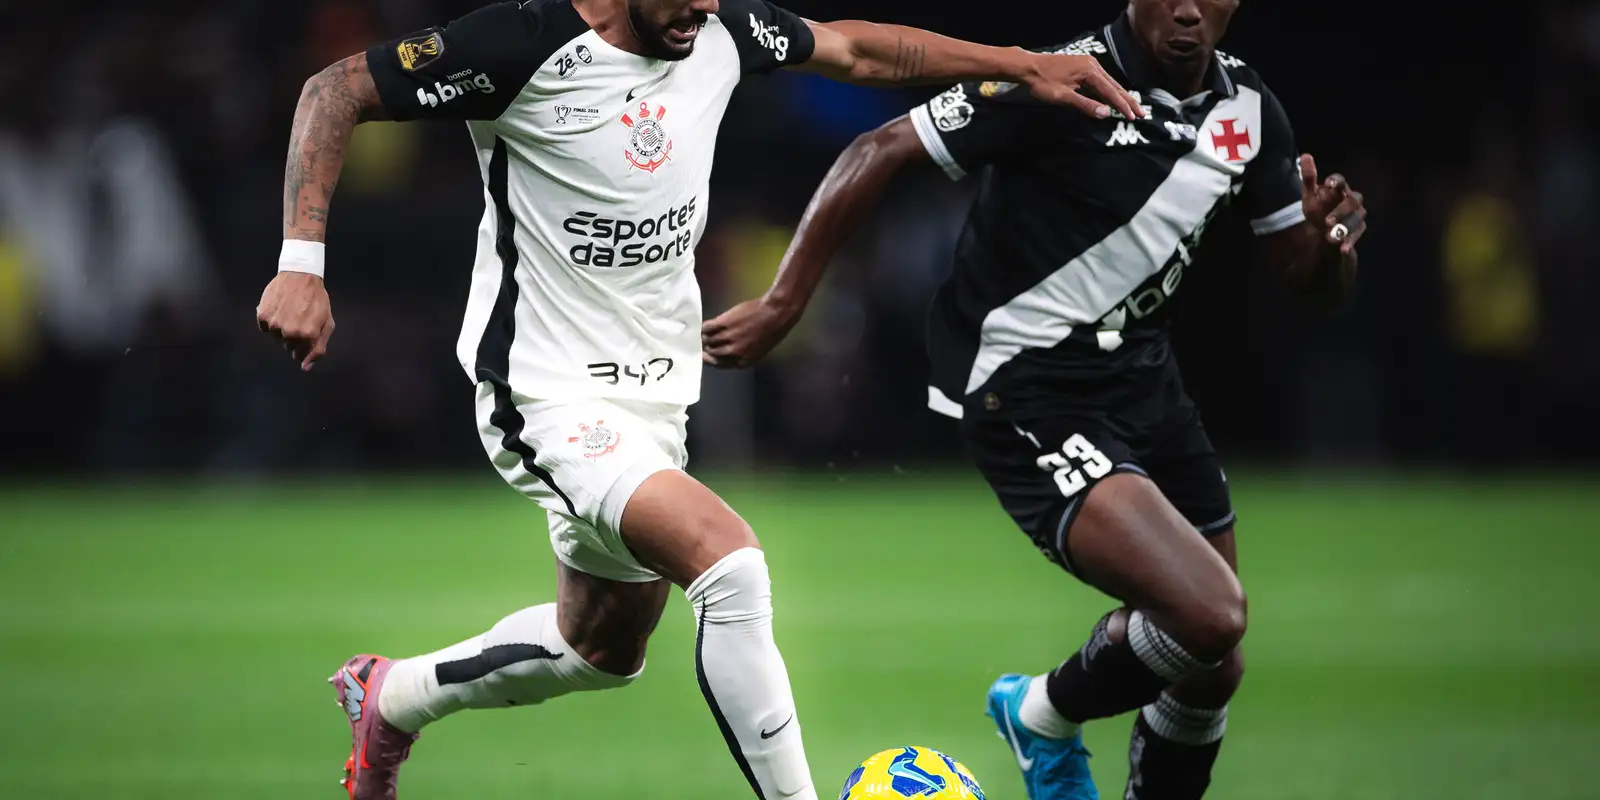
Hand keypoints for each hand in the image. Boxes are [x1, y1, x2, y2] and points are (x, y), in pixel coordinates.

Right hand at [256, 272, 334, 371]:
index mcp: (307, 335)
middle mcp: (289, 332)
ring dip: (281, 328)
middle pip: (288, 347)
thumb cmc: (317, 299)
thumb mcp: (327, 323)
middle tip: (299, 319)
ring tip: (290, 311)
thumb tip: (305, 368)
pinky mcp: (262, 315)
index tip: (305, 334)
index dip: (303, 347)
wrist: (300, 274)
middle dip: (294, 337)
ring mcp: (274, 324)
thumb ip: (318, 348)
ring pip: (275, 337)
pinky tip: (279, 308)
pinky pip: (264, 327)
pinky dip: (270, 320)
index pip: (300, 356)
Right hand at [701, 297, 797, 368]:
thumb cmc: (771, 331)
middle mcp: (732, 352)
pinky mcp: (723, 323)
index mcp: (742, 362)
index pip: (718, 365)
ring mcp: (727, 337)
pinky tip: (705, 326)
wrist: (776, 314)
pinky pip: (707, 328)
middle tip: (701, 343)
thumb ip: (741, 355)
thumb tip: (725, 354)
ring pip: (707, 341)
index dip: (710, 360)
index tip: (705, 356)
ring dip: (703, 338)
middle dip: (705, 349)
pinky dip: (704, 328)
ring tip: (702, 334)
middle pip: (710, 354)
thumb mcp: (757, 350)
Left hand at [1022, 53, 1142, 119]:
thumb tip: (1106, 113)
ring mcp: (1089, 64)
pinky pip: (1101, 81)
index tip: (1134, 117)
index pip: (1110, 92)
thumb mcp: (1063, 97)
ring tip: (1134, 108)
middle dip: (1129, 101)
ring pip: (1109, 83)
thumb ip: (1085, 105)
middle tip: (1143, 114)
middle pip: (1115, 86)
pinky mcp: (1084, 66)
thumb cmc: (1043, 82)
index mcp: (1090, 71)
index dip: (1122, 106)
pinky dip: (1110, 91)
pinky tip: (1115, 98)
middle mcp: (1093, 65)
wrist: (1029, 66)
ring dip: (1121, 96)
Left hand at [1299, 153, 1366, 254]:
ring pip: (1357, 218)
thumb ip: (1309, 179)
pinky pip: (1358, 234)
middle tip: (1326, 222)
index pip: (1340, 180)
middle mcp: (1351, 199)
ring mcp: (1358, 214)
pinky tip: (1342, 248)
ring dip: (1345, 228)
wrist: (1325, 232)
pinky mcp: (1359, 229)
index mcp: (1338, 189)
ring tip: (1331, 237)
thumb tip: (1305, 155)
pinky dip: (1350, 241)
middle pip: (1353, 201)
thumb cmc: (1318, 210)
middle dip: (1340, 211)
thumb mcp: (1310, 197)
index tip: (1327, 183)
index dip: (1336, 181)